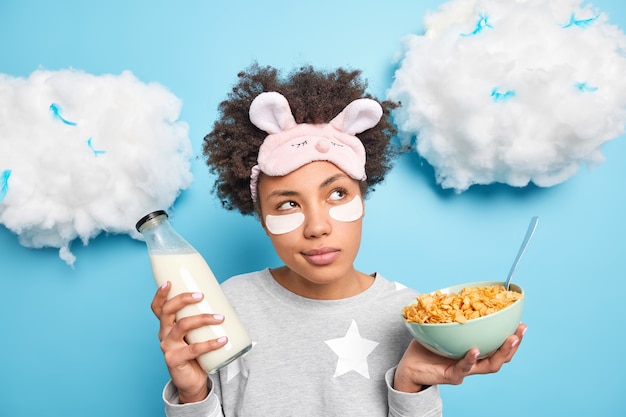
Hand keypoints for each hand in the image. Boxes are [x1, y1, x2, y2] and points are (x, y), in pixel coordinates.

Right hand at [151, 282, 228, 402]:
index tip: (169, 282)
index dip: (160, 294)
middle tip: (201, 295)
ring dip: (202, 318)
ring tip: (220, 317)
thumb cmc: (196, 353)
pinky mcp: (175, 360)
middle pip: (167, 311)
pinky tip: (223, 340)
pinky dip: (211, 343)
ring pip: (182, 326)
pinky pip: (194, 349)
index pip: (158, 307)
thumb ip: (202, 319)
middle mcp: (164, 334)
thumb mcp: (196, 334)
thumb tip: (224, 300)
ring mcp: (168, 347)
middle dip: (183, 299)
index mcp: (167, 326)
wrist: (192, 381)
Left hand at [394, 323, 526, 391]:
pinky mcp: (452, 375)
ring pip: (489, 365)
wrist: (409, 367)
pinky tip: (475, 350)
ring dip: (501, 352)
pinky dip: (470, 359)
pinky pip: (464, 368)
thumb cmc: (427, 347)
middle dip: (513, 344)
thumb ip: (451, 313)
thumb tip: (455, 291)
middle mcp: (474, 362)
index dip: (512, 336)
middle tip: (520, 330)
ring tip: (509, 339)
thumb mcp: (441, 326)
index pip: (498, 345)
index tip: (520, 322)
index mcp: (475, 351)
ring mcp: (465, 370)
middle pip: (501, 357)